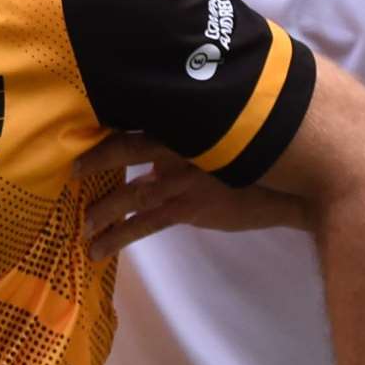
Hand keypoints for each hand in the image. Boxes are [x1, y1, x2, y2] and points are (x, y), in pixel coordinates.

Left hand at [75, 133, 310, 259]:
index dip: (110, 123)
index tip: (85, 128)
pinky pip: (145, 225)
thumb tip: (169, 138)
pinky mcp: (190, 208)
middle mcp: (178, 145)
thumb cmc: (266, 147)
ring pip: (130, 193)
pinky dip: (120, 236)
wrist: (295, 180)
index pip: (139, 115)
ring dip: (103, 209)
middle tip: (69, 174)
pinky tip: (98, 249)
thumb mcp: (230, 126)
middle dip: (95, 163)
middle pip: (124, 151)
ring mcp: (182, 178)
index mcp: (185, 120)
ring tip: (82, 225)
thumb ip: (197, 129)